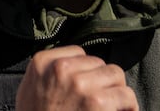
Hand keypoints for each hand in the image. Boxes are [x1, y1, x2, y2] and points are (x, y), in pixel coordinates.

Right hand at [16, 46, 137, 110]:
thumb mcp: (30, 90)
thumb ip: (49, 73)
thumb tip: (73, 69)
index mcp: (43, 62)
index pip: (79, 54)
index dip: (87, 72)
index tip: (88, 87)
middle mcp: (62, 70)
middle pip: (100, 63)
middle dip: (103, 81)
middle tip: (102, 99)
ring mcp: (80, 85)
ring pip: (116, 74)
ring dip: (117, 92)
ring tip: (114, 106)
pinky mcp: (98, 102)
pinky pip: (126, 95)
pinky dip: (129, 106)